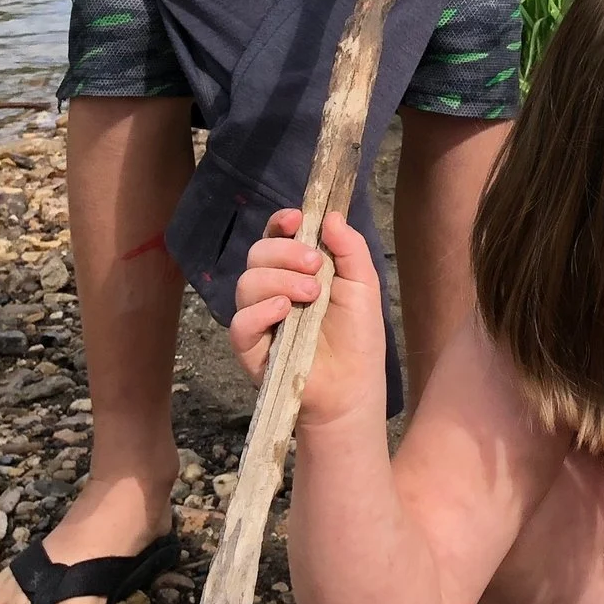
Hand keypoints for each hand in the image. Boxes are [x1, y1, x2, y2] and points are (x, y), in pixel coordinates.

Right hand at [229, 209, 388, 429]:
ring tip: (311, 295)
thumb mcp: (364, 285)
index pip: (275, 237)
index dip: (280, 223)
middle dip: (286, 252)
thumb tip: (332, 215)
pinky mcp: (251, 349)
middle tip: (316, 267)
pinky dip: (260, 311)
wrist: (355, 387)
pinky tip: (285, 311)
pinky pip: (240, 323)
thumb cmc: (358, 336)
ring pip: (247, 283)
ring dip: (280, 280)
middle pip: (258, 254)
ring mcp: (259, 319)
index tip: (295, 219)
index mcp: (296, 270)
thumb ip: (350, 248)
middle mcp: (272, 290)